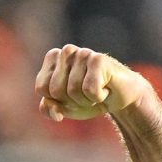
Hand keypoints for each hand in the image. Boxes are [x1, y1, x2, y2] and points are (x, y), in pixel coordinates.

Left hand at [35, 44, 150, 120]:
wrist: (120, 98)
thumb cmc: (88, 99)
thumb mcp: (63, 108)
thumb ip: (48, 109)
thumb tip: (51, 106)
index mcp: (53, 58)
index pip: (41, 88)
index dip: (56, 100)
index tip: (69, 96)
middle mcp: (67, 52)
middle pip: (55, 90)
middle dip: (70, 101)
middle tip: (85, 94)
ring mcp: (83, 53)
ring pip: (72, 91)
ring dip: (86, 100)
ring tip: (96, 91)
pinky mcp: (99, 59)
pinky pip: (89, 90)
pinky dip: (98, 97)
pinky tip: (105, 89)